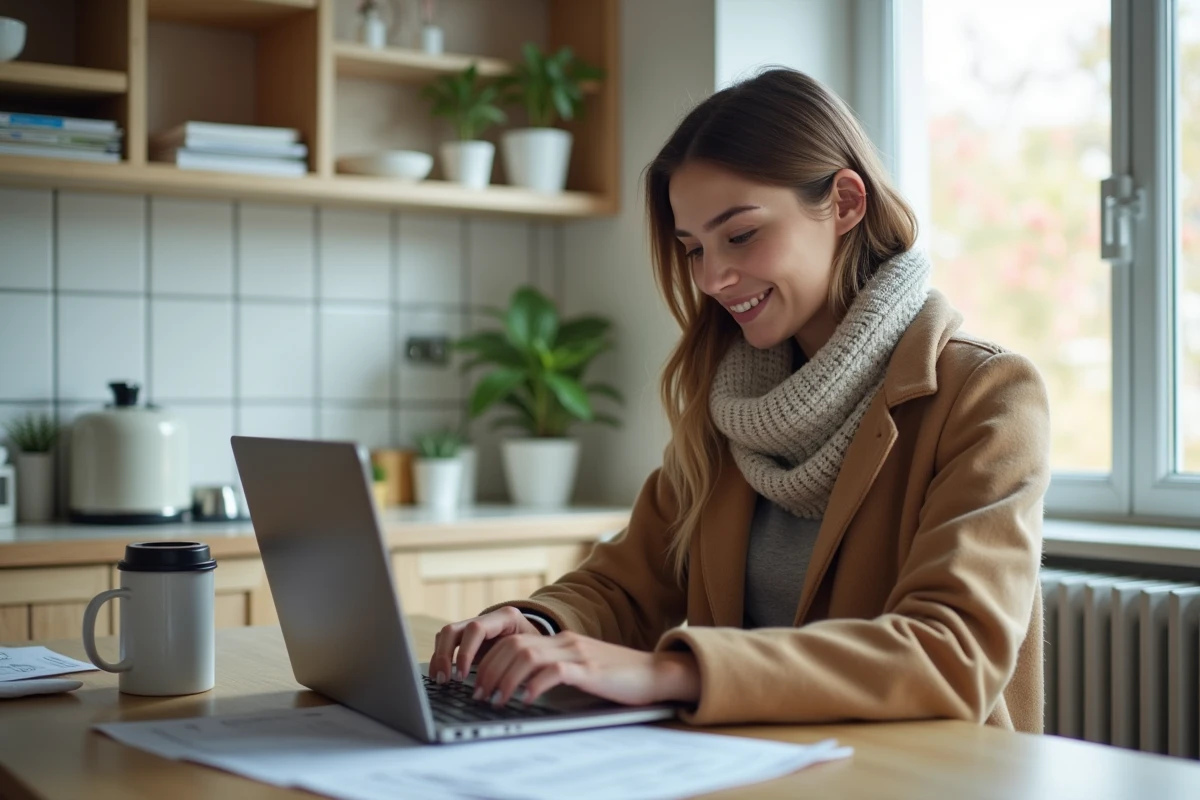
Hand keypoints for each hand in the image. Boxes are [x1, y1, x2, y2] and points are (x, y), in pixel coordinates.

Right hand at [429, 607, 541, 683]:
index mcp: (505, 618)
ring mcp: (474, 626)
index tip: (462, 676)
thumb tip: (503, 689)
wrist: (539, 640)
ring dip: (440, 657)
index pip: (476, 629)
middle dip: (445, 655)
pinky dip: (440, 659)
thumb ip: (517, 666)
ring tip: (440, 680)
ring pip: (446, 635)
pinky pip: (446, 643)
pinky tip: (439, 675)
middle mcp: (486, 619)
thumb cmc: (537, 650)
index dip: (465, 652)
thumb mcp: (532, 655)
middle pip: (454, 629)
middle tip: (446, 679)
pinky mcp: (467, 637)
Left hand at [470, 630, 700, 707]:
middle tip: (479, 694)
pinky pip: (554, 671)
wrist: (656, 672)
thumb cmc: (620, 677)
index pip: (514, 640)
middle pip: (514, 645)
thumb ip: (557, 670)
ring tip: (496, 699)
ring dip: (505, 678)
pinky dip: (534, 684)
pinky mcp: (590, 669)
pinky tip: (526, 699)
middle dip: (490, 670)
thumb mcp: (582, 668)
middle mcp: (566, 641)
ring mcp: (578, 653)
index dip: (490, 660)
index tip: (478, 682)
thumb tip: (523, 688)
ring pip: (527, 655)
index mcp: (562, 640)